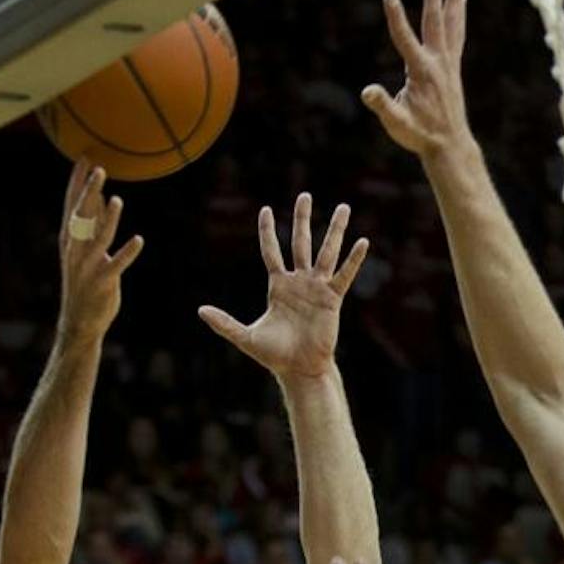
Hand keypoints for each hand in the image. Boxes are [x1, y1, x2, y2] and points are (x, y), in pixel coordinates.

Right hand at [58, 159, 143, 346]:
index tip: (83, 158)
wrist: (79, 321)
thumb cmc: (85, 280)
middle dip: (89, 192)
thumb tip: (98, 195)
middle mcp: (75, 250)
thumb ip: (92, 223)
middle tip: (99, 168)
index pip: (71, 205)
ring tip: (117, 199)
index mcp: (70, 240)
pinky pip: (116, 265)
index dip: (77, 182)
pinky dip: (127, 253)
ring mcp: (87, 267)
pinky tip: (139, 240)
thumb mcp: (85, 249)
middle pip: (81, 216)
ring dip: (108, 219)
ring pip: (98, 238)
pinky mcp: (102, 283)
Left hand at [198, 193, 367, 380]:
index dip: (268, 231)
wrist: (299, 369)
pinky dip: (354, 259)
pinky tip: (363, 242)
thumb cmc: (275, 355)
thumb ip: (224, 322)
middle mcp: (299, 282)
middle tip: (304, 194)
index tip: (265, 210)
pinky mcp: (332, 299)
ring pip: (326, 252)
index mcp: (278, 286)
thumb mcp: (246, 336)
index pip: (271, 251)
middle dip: (302, 218)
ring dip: (334, 229)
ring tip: (343, 207)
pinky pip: (344, 275)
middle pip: (300, 242)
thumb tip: (200, 310)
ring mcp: (317, 288)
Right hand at [361, 0, 470, 157]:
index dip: (396, 16)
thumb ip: (383, 106)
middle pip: (434, 20)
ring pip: (451, 23)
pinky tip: (461, 3)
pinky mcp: (453, 68)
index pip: (404, 38)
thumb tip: (368, 92)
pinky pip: (457, 35)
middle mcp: (438, 62)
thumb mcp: (396, 123)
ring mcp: (448, 63)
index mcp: (421, 72)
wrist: (449, 145)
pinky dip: (459, 16)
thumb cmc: (420, 135)